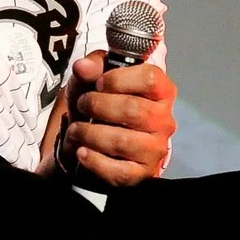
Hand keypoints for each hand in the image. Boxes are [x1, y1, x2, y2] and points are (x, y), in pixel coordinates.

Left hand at [44, 50, 175, 188]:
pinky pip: (119, 171)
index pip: (151, 78)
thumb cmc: (99, 108)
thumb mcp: (92, 81)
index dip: (120, 79)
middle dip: (98, 105)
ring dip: (90, 133)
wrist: (93, 144)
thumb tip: (83, 66)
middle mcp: (164, 121)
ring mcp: (155, 149)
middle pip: (133, 109)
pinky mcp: (142, 173)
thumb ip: (91, 68)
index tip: (99, 83)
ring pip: (123, 141)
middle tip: (82, 105)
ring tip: (76, 130)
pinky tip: (82, 151)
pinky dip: (94, 160)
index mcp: (160, 92)